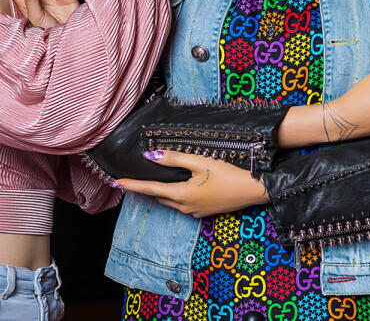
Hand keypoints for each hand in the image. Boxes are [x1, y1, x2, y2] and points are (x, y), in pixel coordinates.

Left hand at [115, 150, 268, 218]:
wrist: (253, 191)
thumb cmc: (228, 174)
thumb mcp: (200, 162)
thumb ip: (174, 159)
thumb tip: (151, 157)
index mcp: (181, 195)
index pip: (149, 190)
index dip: (132, 185)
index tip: (116, 182)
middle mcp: (184, 207)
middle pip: (159, 196)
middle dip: (147, 187)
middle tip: (135, 176)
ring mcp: (194, 212)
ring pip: (171, 200)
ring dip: (162, 191)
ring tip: (156, 178)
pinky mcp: (203, 212)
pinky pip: (183, 203)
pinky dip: (176, 194)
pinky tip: (182, 184)